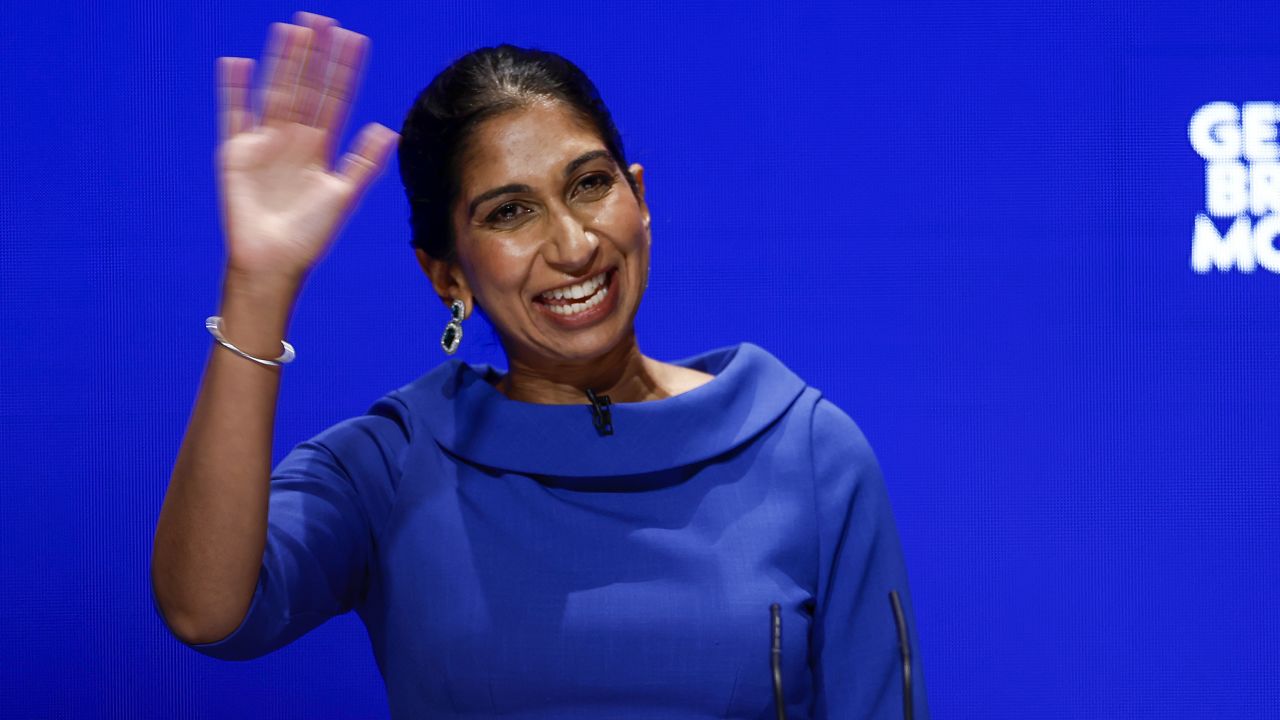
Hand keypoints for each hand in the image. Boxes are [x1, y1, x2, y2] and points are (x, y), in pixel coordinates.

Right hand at [216, 12, 398, 282]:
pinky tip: (238, 63)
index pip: (335, 100)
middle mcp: (293, 140)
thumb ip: (363, 163)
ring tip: (291, 30)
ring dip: (282, 62)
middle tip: (321, 19)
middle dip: (313, 56)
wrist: (273, 261)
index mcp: (320, 149)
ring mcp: (264, 143)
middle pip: (304, 88)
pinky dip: (234, 90)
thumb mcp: (342, 197)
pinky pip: (234, 114)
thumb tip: (386, 128)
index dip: (344, 71)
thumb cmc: (309, 236)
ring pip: (274, 92)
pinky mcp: (236, 153)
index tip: (354, 39)